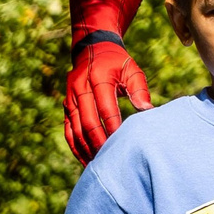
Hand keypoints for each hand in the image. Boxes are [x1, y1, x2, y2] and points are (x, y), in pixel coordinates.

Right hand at [64, 40, 153, 162]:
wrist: (92, 48)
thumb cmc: (117, 62)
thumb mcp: (132, 69)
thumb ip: (140, 89)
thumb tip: (148, 111)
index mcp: (98, 77)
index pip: (105, 108)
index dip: (114, 128)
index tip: (124, 145)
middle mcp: (79, 87)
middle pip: (88, 121)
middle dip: (99, 143)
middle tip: (111, 160)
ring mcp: (70, 97)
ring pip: (75, 129)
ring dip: (86, 148)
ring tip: (99, 165)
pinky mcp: (66, 105)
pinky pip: (68, 130)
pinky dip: (76, 146)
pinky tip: (86, 160)